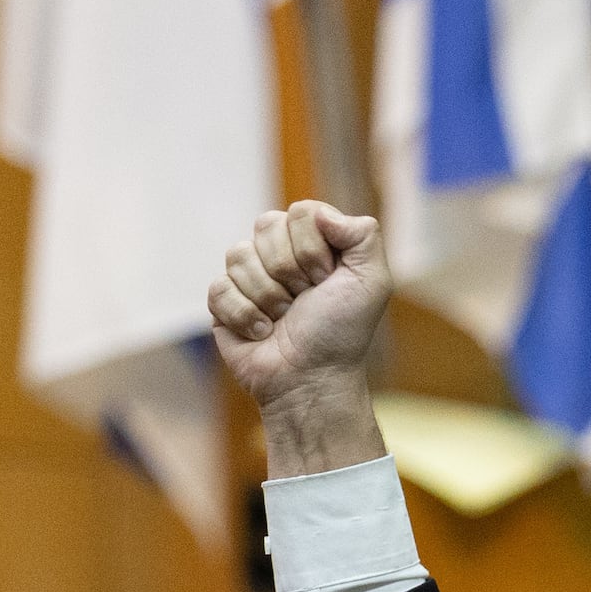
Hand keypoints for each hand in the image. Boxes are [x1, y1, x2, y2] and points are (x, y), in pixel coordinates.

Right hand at [207, 202, 389, 474]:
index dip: (312, 249)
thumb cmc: (342, 332)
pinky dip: (244, 315)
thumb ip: (363, 234)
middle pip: (265, 225)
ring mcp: (248, 275)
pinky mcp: (223, 301)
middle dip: (290, 271)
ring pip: (238, 255)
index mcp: (314, 241)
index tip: (326, 281)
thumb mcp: (372, 281)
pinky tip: (260, 333)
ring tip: (283, 319)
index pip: (300, 212)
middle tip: (305, 301)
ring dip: (267, 296)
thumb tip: (319, 213)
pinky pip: (219, 287)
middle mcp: (279, 252)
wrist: (312, 378)